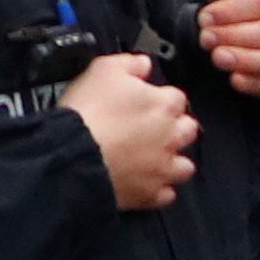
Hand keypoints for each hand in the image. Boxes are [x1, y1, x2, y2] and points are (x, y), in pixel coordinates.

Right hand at [65, 51, 196, 209]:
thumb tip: (143, 64)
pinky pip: (165, 195)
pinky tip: (143, 182)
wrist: (72, 155)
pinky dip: (157, 190)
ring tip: (152, 159)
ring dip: (172, 162)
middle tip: (150, 129)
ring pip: (184, 166)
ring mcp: (163, 168)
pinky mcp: (151, 194)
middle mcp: (171, 137)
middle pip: (187, 130)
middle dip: (174, 129)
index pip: (176, 97)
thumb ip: (130, 64)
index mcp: (164, 105)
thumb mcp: (103, 70)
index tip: (146, 102)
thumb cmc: (87, 112)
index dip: (160, 99)